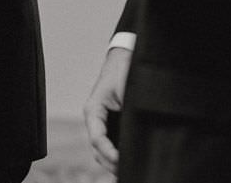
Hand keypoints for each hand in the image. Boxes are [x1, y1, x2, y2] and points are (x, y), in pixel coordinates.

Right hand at [83, 46, 131, 173]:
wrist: (123, 58)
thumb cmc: (124, 71)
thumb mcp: (127, 90)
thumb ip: (128, 112)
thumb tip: (136, 132)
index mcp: (93, 110)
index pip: (97, 139)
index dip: (109, 153)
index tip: (122, 161)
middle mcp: (94, 119)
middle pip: (98, 150)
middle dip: (111, 163)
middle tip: (129, 172)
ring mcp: (101, 123)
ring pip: (102, 150)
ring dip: (113, 162)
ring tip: (129, 170)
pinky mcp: (110, 125)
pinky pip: (110, 145)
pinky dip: (117, 155)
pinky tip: (129, 161)